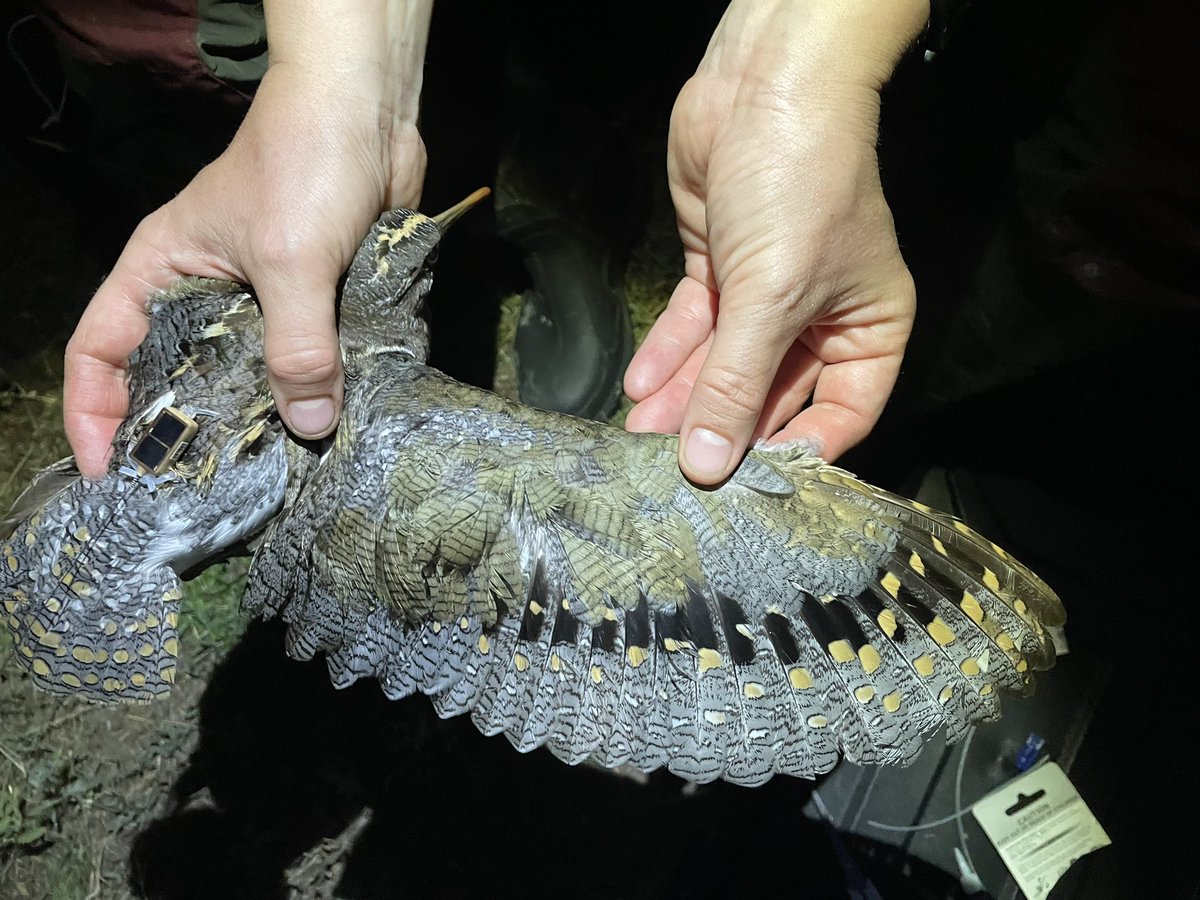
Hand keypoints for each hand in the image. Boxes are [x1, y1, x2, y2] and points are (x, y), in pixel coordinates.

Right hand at [64, 0, 432, 477]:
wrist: (370, 111)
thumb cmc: (306, 163)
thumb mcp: (292, 259)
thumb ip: (298, 344)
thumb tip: (309, 424)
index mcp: (162, 271)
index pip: (100, 350)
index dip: (93, 414)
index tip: (109, 473)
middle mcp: (203, 292)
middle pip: (173, 376)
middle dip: (184, 432)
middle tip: (198, 496)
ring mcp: (260, 298)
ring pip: (245, 374)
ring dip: (258, 419)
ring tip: (269, 479)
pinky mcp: (312, 300)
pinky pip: (302, 359)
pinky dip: (311, 392)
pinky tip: (326, 431)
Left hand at [624, 0, 926, 483]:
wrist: (762, 85)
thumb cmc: (802, 185)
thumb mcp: (772, 298)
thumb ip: (737, 385)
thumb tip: (708, 464)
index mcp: (868, 329)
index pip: (842, 415)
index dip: (798, 452)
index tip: (745, 484)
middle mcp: (820, 319)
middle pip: (769, 394)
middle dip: (719, 426)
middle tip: (668, 466)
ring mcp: (767, 294)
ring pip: (723, 363)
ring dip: (682, 397)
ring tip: (637, 434)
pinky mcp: (721, 268)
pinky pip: (694, 326)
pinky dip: (668, 353)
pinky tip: (639, 384)